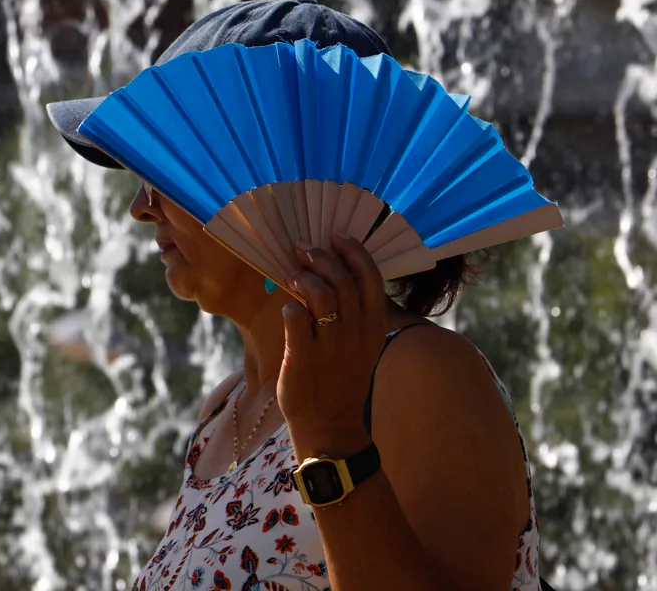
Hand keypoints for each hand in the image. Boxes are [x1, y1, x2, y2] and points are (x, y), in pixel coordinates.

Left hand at [277, 231, 388, 457]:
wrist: (331, 427)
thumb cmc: (341, 378)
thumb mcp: (361, 344)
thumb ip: (354, 311)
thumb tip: (333, 270)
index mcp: (374, 327)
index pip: (370, 277)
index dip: (354, 250)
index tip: (336, 235)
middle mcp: (355, 335)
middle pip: (342, 280)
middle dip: (320, 256)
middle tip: (302, 249)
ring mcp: (330, 348)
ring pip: (319, 295)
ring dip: (303, 278)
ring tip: (292, 276)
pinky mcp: (302, 360)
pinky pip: (294, 319)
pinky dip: (289, 306)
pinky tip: (288, 308)